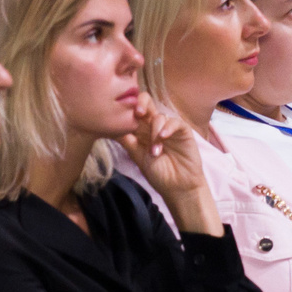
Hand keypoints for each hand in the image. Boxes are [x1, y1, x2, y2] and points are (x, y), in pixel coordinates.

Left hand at [117, 97, 219, 234]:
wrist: (177, 187)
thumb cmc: (158, 173)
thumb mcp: (138, 157)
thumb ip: (127, 141)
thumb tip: (109, 128)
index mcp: (141, 131)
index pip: (133, 112)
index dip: (126, 110)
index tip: (120, 116)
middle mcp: (154, 126)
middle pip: (147, 104)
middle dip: (140, 103)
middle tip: (137, 113)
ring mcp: (169, 127)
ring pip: (159, 116)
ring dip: (154, 132)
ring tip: (155, 152)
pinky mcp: (183, 131)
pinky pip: (175, 122)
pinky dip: (168, 128)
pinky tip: (163, 137)